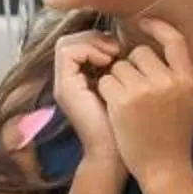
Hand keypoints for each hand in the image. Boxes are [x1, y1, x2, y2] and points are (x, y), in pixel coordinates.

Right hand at [48, 30, 124, 165]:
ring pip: (67, 43)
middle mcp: (67, 82)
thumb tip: (128, 47)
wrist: (115, 155)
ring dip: (92, 43)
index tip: (121, 50)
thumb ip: (119, 72)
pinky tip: (108, 61)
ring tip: (114, 54)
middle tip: (117, 48)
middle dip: (94, 38)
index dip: (98, 40)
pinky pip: (68, 52)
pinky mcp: (65, 88)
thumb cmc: (126, 128)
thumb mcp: (124, 93)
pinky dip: (89, 50)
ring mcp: (64, 84)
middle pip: (70, 41)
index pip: (78, 45)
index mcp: (79, 81)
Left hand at [100, 19, 192, 189]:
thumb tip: (156, 51)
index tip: (144, 22)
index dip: (158, 27)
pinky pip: (105, 81)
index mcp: (187, 79)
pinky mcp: (123, 101)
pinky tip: (116, 111)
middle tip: (135, 92)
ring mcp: (144, 90)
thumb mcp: (185, 101)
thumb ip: (174, 76)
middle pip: (138, 53)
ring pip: (119, 66)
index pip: (175, 40)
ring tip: (127, 105)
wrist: (164, 167)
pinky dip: (106, 93)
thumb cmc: (172, 136)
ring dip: (116, 81)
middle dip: (131, 67)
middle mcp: (168, 80)